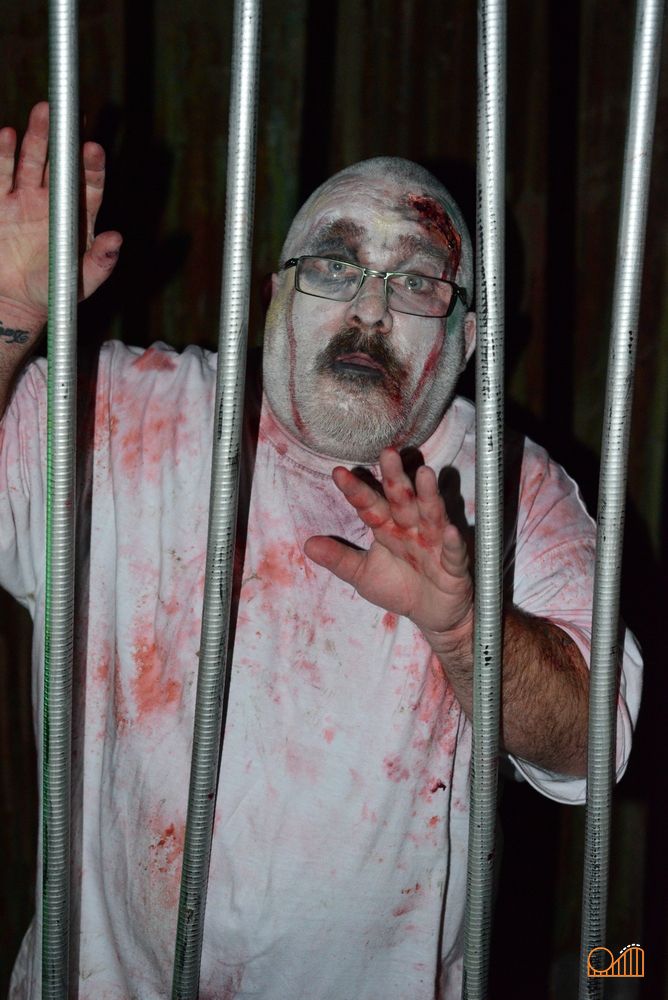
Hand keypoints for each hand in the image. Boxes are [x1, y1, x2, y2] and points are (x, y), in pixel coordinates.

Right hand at [0, 102, 121, 320]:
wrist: (15, 303)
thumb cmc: (55, 292)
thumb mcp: (81, 282)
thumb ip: (100, 262)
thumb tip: (117, 239)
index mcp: (78, 217)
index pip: (89, 186)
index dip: (92, 167)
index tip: (94, 149)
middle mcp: (53, 202)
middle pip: (60, 164)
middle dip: (65, 139)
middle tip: (69, 113)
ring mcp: (24, 199)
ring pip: (32, 161)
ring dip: (36, 137)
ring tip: (43, 112)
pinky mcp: (0, 203)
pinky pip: (1, 174)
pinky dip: (4, 154)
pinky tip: (8, 135)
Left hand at [304, 448, 473, 638]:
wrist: (433, 615)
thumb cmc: (399, 588)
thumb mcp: (363, 575)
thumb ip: (339, 559)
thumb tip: (307, 544)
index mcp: (387, 528)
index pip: (369, 506)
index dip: (355, 491)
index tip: (338, 473)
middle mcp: (411, 529)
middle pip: (401, 500)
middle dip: (394, 478)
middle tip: (387, 452)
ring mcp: (434, 544)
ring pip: (430, 515)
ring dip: (428, 496)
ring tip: (424, 473)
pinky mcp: (454, 564)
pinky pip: (452, 552)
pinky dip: (452, 542)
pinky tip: (448, 529)